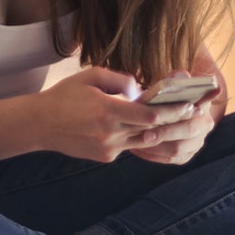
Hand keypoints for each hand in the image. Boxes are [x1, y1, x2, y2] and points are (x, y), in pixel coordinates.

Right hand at [36, 67, 207, 162]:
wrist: (40, 125)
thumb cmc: (65, 95)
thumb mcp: (91, 76)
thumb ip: (120, 80)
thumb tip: (141, 89)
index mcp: (108, 111)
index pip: (149, 115)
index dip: (171, 111)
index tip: (189, 106)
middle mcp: (110, 134)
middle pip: (152, 131)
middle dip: (174, 123)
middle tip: (194, 116)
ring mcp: (108, 149)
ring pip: (143, 142)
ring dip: (161, 134)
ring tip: (179, 123)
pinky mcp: (105, 157)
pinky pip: (128, 146)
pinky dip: (136, 136)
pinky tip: (143, 129)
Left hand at [128, 71, 220, 164]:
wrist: (172, 110)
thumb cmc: (168, 95)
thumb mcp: (173, 84)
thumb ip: (176, 79)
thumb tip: (182, 75)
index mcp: (204, 105)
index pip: (197, 108)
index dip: (180, 112)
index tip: (160, 115)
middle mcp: (204, 125)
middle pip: (187, 131)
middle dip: (164, 133)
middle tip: (144, 135)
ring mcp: (197, 142)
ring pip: (177, 149)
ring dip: (156, 147)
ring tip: (136, 143)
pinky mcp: (186, 155)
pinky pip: (170, 159)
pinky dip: (153, 156)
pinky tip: (137, 149)